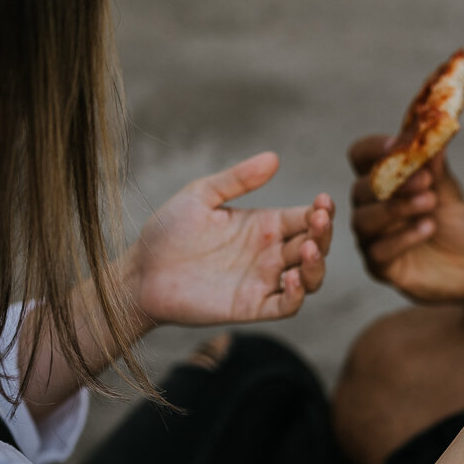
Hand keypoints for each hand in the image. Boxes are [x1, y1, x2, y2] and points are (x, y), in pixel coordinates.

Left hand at [129, 152, 331, 326]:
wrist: (140, 273)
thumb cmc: (166, 233)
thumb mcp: (201, 196)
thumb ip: (237, 179)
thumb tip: (274, 157)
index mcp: (262, 225)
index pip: (306, 218)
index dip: (322, 211)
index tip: (323, 202)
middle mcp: (268, 254)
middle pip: (315, 246)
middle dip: (324, 234)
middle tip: (320, 220)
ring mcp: (262, 281)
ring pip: (309, 278)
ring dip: (317, 265)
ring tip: (309, 248)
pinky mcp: (251, 306)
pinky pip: (286, 305)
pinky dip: (296, 295)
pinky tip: (290, 277)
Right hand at [348, 135, 463, 302]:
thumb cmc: (455, 224)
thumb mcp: (450, 192)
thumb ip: (437, 168)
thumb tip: (434, 132)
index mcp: (382, 180)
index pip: (361, 155)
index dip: (373, 149)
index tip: (398, 146)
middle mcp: (370, 206)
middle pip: (361, 188)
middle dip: (393, 183)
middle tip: (425, 180)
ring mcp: (372, 237)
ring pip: (365, 219)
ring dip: (397, 209)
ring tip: (430, 202)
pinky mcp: (379, 265)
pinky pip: (378, 251)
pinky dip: (403, 238)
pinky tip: (428, 228)